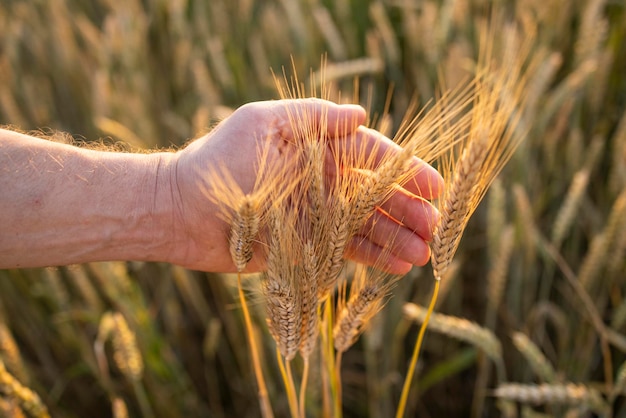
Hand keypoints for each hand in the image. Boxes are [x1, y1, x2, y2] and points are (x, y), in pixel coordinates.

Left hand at [164, 98, 441, 273]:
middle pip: (376, 193)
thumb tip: (359, 114)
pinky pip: (345, 249)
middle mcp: (321, 179)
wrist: (181, 211)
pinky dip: (371, 256)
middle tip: (436, 226)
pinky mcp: (306, 243)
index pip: (372, 156)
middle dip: (407, 209)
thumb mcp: (262, 124)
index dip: (405, 171)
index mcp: (317, 147)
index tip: (435, 187)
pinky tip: (396, 265)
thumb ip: (312, 118)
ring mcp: (315, 213)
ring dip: (396, 237)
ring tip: (424, 252)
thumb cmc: (219, 161)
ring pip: (366, 224)